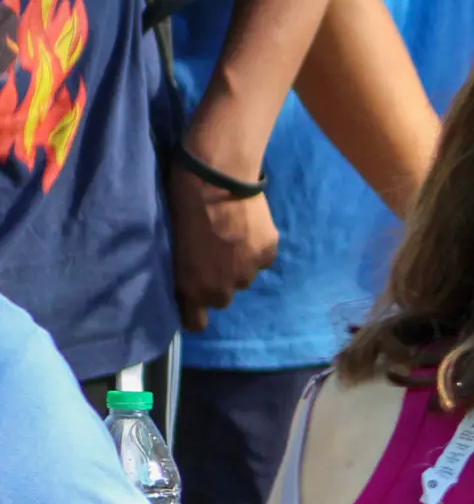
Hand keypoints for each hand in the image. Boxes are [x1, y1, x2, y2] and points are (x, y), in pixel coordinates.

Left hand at [168, 120, 278, 331]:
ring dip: (239, 264)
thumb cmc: (181, 209)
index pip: (196, 323)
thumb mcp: (174, 248)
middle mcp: (222, 288)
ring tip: (233, 238)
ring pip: (245, 277)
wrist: (216, 179)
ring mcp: (249, 270)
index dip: (195, 312)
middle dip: (219, 282)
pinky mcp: (268, 252)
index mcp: (192, 288)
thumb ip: (184, 271)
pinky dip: (258, 248)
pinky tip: (250, 230)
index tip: (192, 298)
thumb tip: (190, 279)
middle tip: (213, 256)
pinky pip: (263, 259)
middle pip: (223, 298)